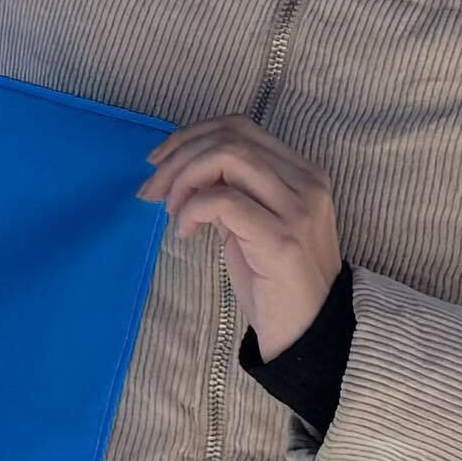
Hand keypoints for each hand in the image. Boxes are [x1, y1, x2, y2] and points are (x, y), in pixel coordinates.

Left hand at [143, 116, 344, 356]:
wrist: (308, 333)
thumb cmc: (276, 282)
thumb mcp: (251, 225)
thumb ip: (230, 191)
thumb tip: (184, 170)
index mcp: (303, 173)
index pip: (241, 127)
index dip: (192, 136)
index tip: (160, 161)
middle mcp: (307, 183)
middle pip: (231, 137)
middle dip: (179, 156)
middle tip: (153, 189)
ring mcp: (298, 209)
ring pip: (228, 157)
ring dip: (184, 178)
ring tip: (171, 210)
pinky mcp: (281, 239)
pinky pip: (223, 201)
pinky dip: (192, 209)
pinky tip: (185, 232)